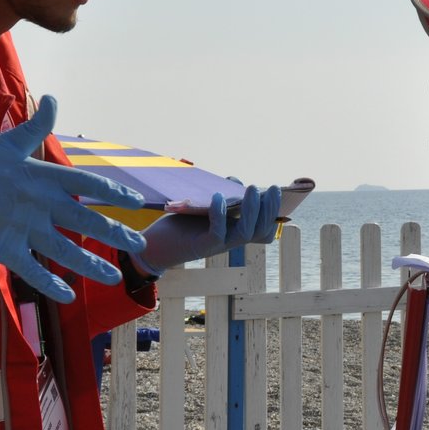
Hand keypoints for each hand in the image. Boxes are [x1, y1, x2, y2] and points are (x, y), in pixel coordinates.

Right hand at [0, 95, 146, 302]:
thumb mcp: (7, 143)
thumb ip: (36, 125)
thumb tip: (52, 97)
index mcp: (42, 176)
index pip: (88, 185)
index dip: (115, 194)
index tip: (136, 202)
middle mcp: (38, 203)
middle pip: (86, 221)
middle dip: (116, 234)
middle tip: (139, 244)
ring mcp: (23, 228)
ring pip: (65, 251)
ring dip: (92, 266)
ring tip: (114, 276)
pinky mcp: (5, 249)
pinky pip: (33, 271)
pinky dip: (51, 285)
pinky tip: (68, 296)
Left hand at [133, 184, 281, 274]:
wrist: (151, 246)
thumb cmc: (179, 224)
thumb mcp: (203, 206)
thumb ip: (221, 196)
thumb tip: (233, 182)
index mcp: (233, 232)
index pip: (262, 229)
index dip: (273, 214)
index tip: (277, 192)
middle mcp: (229, 241)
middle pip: (260, 231)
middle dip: (270, 209)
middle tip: (272, 188)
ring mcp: (217, 245)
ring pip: (245, 233)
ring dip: (252, 211)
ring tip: (252, 189)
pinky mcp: (202, 247)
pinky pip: (218, 232)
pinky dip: (220, 214)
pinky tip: (218, 197)